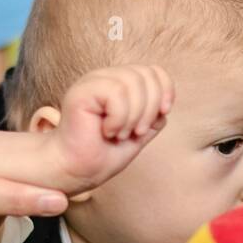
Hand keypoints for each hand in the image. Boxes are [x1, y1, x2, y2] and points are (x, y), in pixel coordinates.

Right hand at [52, 65, 173, 191]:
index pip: (154, 71)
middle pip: (146, 75)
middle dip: (150, 108)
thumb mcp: (139, 133)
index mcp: (120, 84)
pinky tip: (107, 131)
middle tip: (136, 132)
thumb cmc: (103, 154)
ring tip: (120, 134)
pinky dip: (119, 118)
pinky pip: (116, 93)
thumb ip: (154, 116)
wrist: (77, 171)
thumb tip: (164, 106)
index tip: (163, 113)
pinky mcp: (82, 90)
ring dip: (133, 116)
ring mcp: (93, 82)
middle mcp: (106, 78)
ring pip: (132, 83)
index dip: (165, 89)